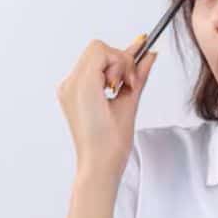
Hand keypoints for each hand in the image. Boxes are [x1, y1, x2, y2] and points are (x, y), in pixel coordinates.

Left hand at [56, 37, 158, 178]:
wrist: (98, 166)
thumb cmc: (112, 145)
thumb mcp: (129, 105)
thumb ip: (139, 75)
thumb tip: (150, 55)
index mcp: (82, 87)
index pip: (102, 50)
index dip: (122, 61)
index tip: (131, 80)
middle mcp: (70, 85)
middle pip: (96, 51)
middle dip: (117, 63)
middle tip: (127, 85)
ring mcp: (67, 90)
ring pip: (92, 60)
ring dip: (110, 70)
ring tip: (119, 92)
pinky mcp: (70, 96)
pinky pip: (87, 73)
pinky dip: (103, 76)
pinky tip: (112, 92)